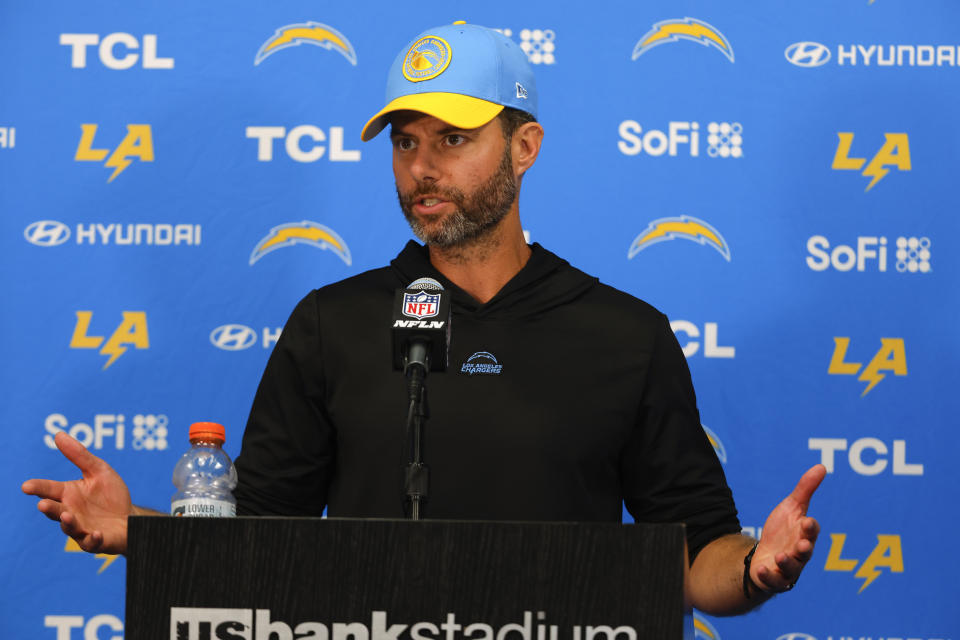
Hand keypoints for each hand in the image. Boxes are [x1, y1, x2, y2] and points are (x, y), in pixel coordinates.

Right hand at [22, 431, 133, 554]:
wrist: (130, 518)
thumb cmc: (111, 495)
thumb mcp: (98, 471)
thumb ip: (79, 455)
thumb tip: (58, 434)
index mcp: (68, 494)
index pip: (48, 490)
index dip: (37, 488)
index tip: (26, 486)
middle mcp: (70, 512)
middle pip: (55, 511)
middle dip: (49, 508)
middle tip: (43, 504)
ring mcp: (81, 528)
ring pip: (70, 527)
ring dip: (68, 523)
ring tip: (68, 515)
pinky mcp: (95, 541)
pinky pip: (91, 543)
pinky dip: (92, 539)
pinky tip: (97, 533)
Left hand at [750, 463, 825, 592]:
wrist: (765, 554)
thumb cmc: (783, 531)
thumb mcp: (791, 507)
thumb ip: (806, 489)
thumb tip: (822, 466)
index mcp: (805, 535)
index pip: (811, 531)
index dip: (810, 527)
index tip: (807, 522)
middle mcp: (800, 553)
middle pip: (805, 552)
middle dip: (804, 548)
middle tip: (802, 544)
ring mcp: (788, 568)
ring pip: (792, 569)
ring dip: (787, 563)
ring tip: (780, 557)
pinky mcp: (774, 579)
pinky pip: (773, 582)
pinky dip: (768, 576)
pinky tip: (761, 569)